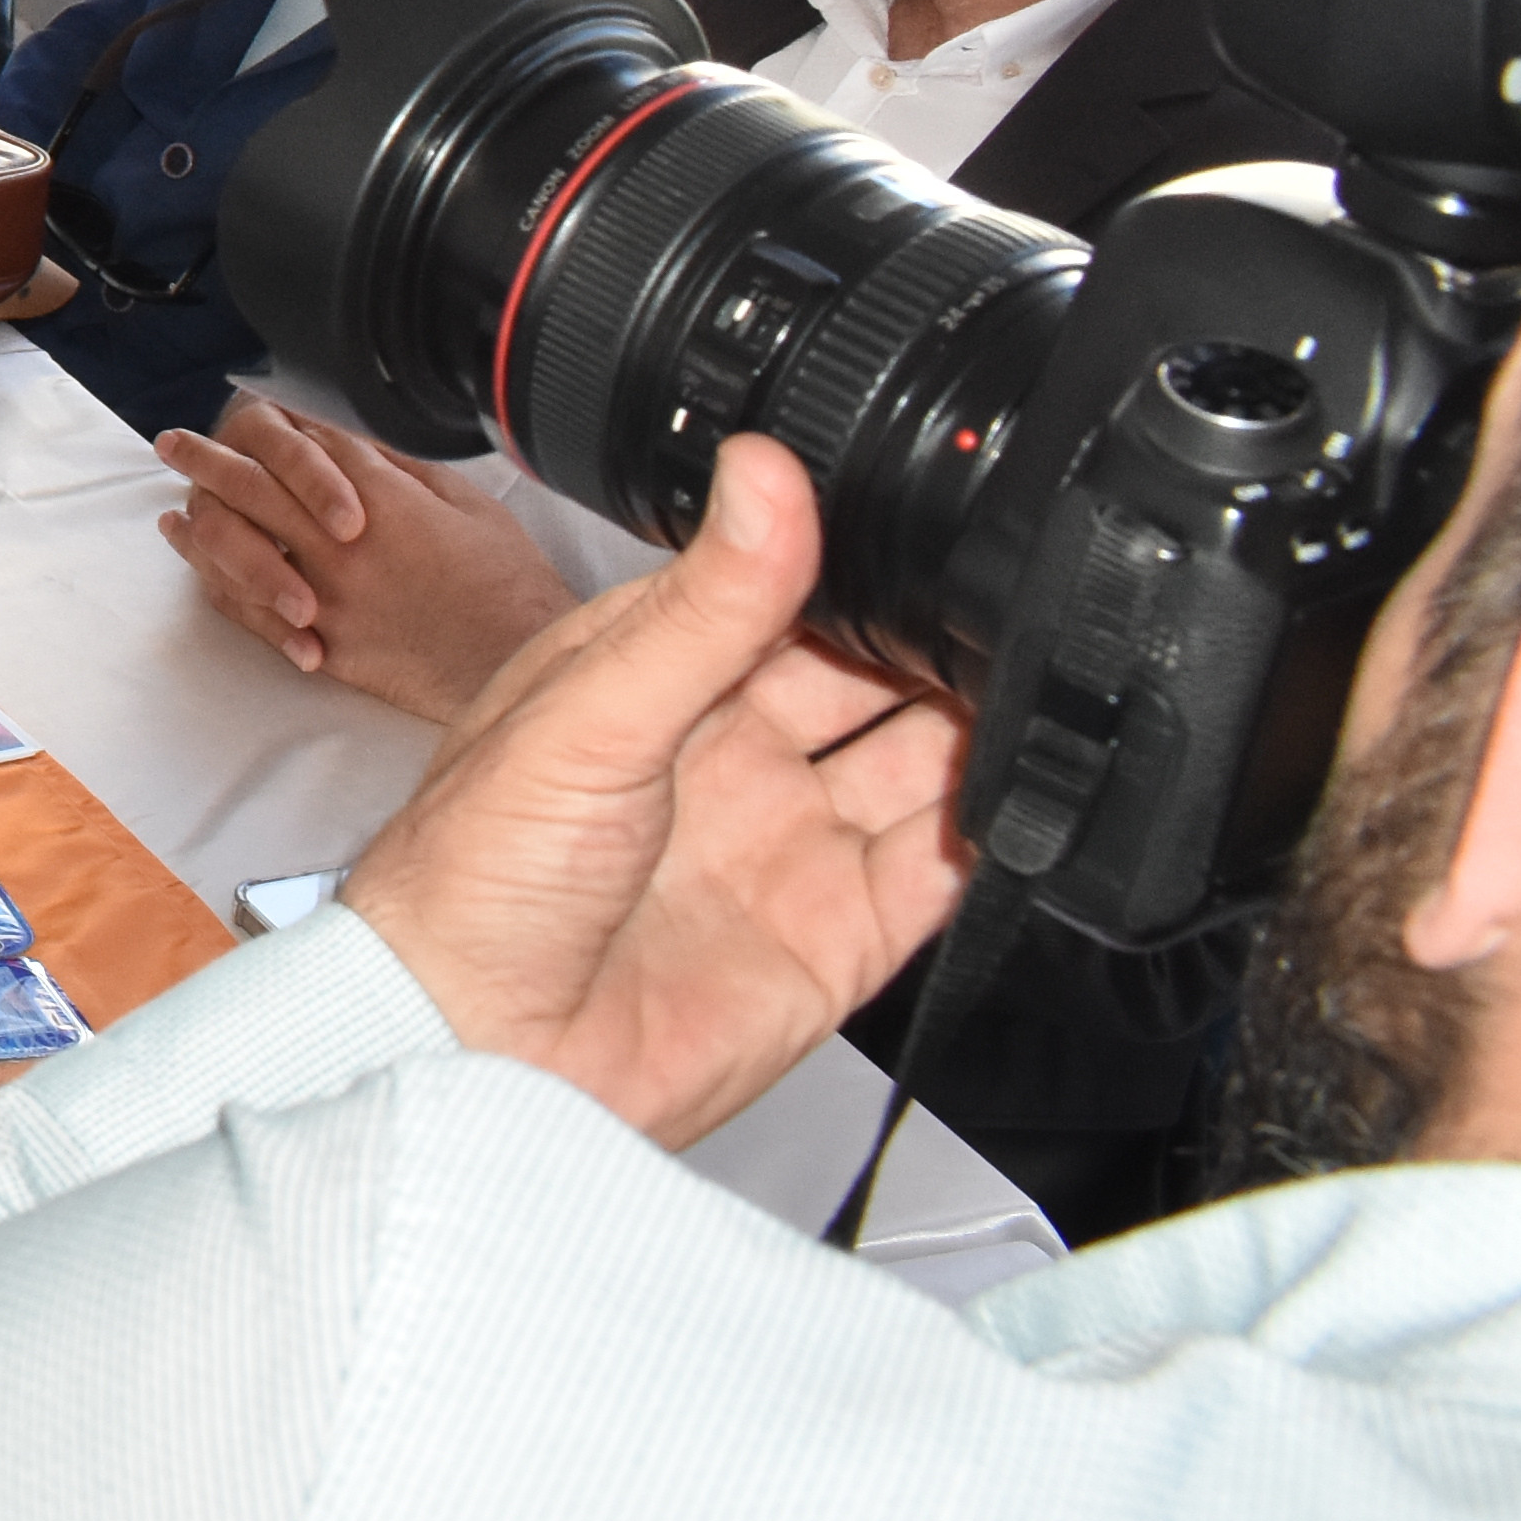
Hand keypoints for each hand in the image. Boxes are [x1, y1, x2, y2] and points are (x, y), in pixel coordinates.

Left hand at [156, 395, 581, 722]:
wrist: (519, 663)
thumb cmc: (509, 585)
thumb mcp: (470, 505)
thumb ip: (408, 472)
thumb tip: (362, 444)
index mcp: (382, 499)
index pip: (309, 448)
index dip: (276, 425)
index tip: (249, 410)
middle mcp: (342, 544)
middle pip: (255, 487)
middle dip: (208, 459)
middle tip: (173, 443)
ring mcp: (326, 596)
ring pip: (240, 545)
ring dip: (200, 517)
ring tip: (173, 500)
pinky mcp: (325, 642)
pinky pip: (252, 609)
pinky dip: (217, 579)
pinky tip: (201, 562)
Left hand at [338, 437, 975, 1151]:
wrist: (472, 1047)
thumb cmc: (473, 878)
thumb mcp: (593, 709)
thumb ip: (704, 604)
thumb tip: (765, 472)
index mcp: (652, 674)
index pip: (782, 592)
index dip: (856, 564)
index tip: (938, 521)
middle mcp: (727, 751)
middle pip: (869, 674)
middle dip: (937, 640)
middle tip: (1011, 602)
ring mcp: (786, 841)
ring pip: (922, 762)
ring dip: (982, 726)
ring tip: (1048, 680)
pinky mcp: (836, 934)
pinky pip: (945, 871)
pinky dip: (1000, 834)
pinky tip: (1034, 793)